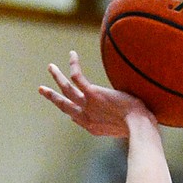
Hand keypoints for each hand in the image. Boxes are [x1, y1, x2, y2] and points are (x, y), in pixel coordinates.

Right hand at [39, 50, 158, 136]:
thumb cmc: (139, 127)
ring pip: (67, 89)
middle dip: (53, 97)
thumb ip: (120, 120)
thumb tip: (124, 112)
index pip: (77, 119)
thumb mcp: (125, 127)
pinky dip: (73, 65)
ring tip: (50, 67)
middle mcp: (87, 118)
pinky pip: (77, 77)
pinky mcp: (92, 94)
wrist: (140, 126)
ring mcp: (88, 106)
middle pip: (65, 106)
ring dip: (57, 77)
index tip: (69, 112)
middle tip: (42, 89)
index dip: (71, 114)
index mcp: (94, 128)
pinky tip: (72, 54)